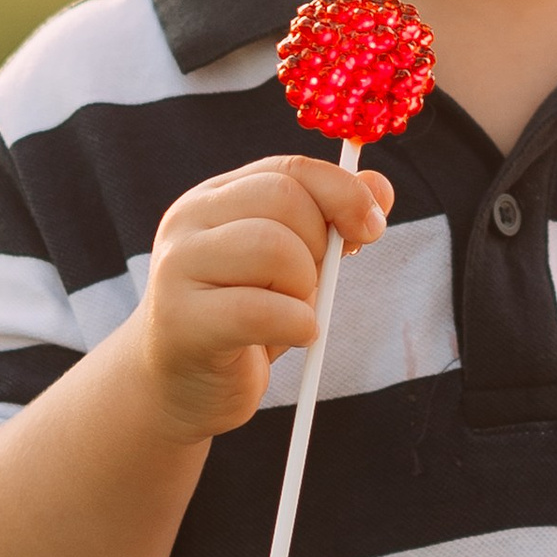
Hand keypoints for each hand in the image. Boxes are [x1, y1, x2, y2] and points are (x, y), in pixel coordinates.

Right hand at [133, 155, 390, 442]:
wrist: (178, 387)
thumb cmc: (242, 321)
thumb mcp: (293, 265)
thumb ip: (332, 221)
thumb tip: (379, 186)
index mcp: (217, 197)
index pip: (290, 169)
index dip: (342, 193)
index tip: (371, 229)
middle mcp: (190, 220)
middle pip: (284, 199)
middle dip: (319, 244)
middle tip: (312, 284)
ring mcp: (177, 266)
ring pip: (272, 247)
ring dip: (304, 286)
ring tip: (294, 310)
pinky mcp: (180, 319)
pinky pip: (259, 310)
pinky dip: (296, 324)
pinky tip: (296, 336)